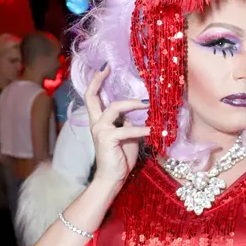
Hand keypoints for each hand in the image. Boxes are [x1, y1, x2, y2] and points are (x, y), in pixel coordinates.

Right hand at [84, 64, 149, 189]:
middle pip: (91, 96)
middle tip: (108, 67)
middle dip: (98, 80)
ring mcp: (100, 130)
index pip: (92, 97)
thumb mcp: (127, 137)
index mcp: (98, 121)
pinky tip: (154, 131)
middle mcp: (96, 123)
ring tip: (148, 104)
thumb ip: (129, 123)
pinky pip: (127, 129)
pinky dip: (142, 129)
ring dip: (133, 104)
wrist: (112, 179)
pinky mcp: (107, 138)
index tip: (104, 67)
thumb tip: (139, 113)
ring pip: (115, 108)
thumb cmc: (120, 159)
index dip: (97, 81)